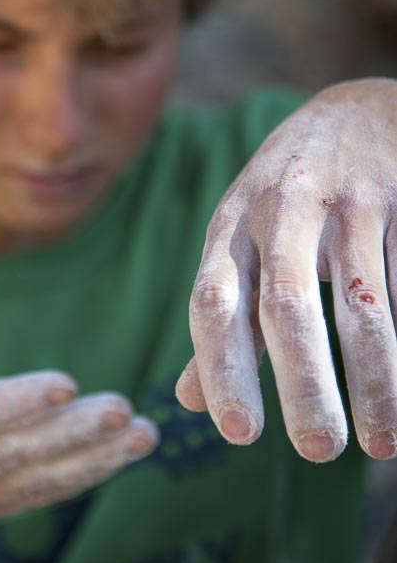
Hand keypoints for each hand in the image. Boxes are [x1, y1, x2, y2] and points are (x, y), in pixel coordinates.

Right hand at [0, 274, 157, 562]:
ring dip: (90, 460)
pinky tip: (119, 457)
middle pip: (2, 455)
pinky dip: (77, 478)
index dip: (10, 404)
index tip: (65, 385)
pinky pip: (29, 498)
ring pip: (26, 483)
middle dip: (68, 435)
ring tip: (143, 435)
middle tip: (124, 409)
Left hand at [176, 78, 396, 462]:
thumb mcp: (240, 238)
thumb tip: (186, 399)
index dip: (222, 367)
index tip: (240, 433)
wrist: (356, 111)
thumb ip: (223, 317)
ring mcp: (347, 203)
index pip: (215, 300)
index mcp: (232, 224)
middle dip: (304, 386)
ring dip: (377, 383)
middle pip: (289, 308)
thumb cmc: (287, 193)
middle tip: (316, 450)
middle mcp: (283, 210)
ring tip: (382, 444)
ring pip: (364, 307)